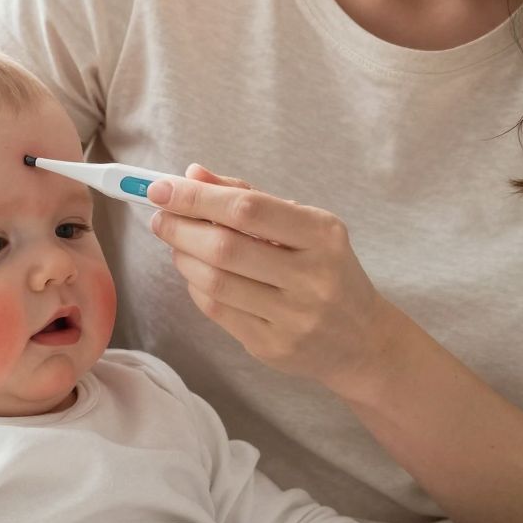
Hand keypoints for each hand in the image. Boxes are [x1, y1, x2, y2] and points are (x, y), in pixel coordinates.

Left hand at [146, 166, 387, 391]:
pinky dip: (196, 286)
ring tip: (177, 243)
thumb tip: (193, 175)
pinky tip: (195, 273)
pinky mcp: (273, 347)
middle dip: (181, 228)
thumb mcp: (304, 226)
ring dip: (183, 257)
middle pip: (225, 247)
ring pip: (215, 282)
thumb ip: (250, 197)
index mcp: (323, 234)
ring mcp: (293, 316)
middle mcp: (312, 276)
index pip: (247, 208)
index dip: (197, 198)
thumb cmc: (326, 270)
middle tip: (160, 217)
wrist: (362, 339)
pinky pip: (217, 311)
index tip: (161, 188)